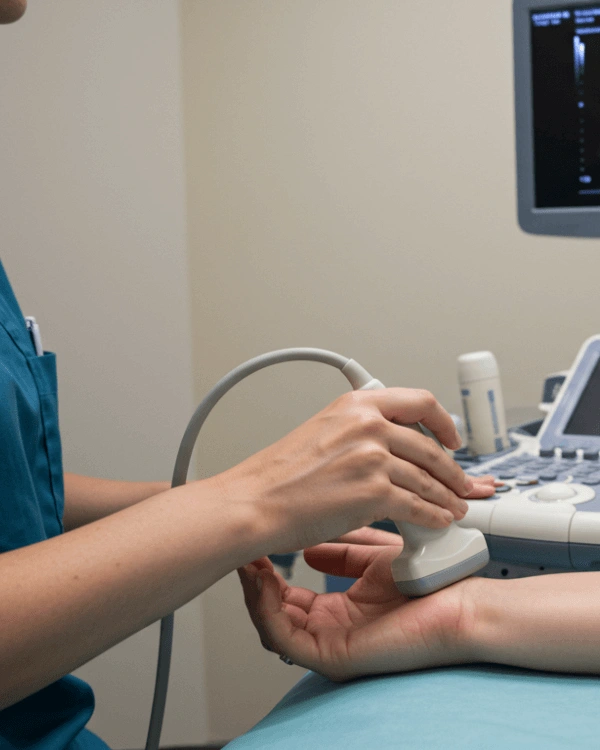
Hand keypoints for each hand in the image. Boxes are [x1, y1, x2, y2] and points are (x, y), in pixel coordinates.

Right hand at [218, 388, 495, 553]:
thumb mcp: (321, 429)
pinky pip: (419, 506)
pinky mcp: (374, 492)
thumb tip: (391, 446)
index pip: (419, 401)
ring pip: (429, 478)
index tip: (453, 438)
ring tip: (455, 507)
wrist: (255, 503)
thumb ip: (358, 430)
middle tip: (464, 483)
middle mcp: (367, 424)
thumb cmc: (278, 475)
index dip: (445, 422)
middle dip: (454, 470)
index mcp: (355, 404)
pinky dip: (434, 516)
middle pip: (431, 446)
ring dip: (448, 497)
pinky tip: (438, 521)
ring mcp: (372, 457)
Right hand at [238, 527, 479, 681]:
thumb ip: (341, 551)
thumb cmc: (427, 582)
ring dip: (254, 591)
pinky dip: (265, 609)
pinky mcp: (332, 656)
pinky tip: (261, 580)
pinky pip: (283, 638)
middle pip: (273, 611)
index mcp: (338, 613)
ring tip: (247, 559)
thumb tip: (309, 547)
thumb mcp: (372, 557)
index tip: (259, 537)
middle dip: (253, 578)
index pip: (288, 595)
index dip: (269, 567)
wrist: (461, 601)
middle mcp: (329, 631)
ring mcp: (328, 646)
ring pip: (271, 625)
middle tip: (242, 547)